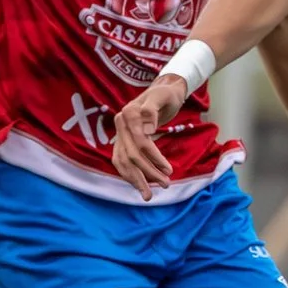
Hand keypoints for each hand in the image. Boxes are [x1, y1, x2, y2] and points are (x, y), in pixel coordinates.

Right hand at [111, 77, 192, 198]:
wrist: (161, 92)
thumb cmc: (166, 95)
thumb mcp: (164, 97)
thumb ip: (153, 110)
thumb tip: (147, 130)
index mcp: (129, 113)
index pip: (140, 141)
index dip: (154, 157)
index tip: (169, 170)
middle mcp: (120, 123)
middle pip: (131, 154)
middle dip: (148, 173)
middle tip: (166, 185)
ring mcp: (119, 133)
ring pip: (123, 162)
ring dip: (136, 180)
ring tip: (149, 195)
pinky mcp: (121, 141)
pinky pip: (121, 162)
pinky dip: (130, 175)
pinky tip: (141, 185)